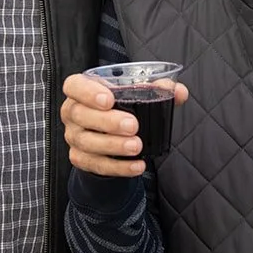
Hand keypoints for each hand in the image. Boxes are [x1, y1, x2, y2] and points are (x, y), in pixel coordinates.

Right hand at [61, 71, 188, 177]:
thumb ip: (157, 90)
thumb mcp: (135, 94)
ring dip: (113, 145)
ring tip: (136, 146)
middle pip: (80, 115)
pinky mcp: (81, 158)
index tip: (109, 99)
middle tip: (133, 125)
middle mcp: (72, 113)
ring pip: (87, 142)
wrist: (109, 137)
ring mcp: (74, 137)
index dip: (87, 92)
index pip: (74, 86)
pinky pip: (96, 165)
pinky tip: (137, 165)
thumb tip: (179, 92)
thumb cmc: (120, 108)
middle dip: (107, 121)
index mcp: (81, 91)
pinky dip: (118, 167)